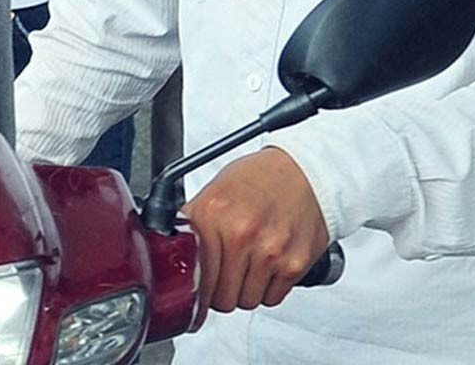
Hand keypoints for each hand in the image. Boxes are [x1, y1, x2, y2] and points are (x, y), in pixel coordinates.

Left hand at [184, 148, 330, 314]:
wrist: (303, 172)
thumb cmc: (258, 180)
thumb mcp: (213, 192)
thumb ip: (192, 224)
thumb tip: (171, 251)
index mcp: (213, 214)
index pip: (195, 276)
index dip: (196, 290)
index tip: (198, 292)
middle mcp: (240, 233)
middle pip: (221, 297)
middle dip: (220, 293)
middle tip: (224, 279)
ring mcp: (269, 251)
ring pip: (246, 301)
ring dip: (245, 291)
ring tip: (247, 267)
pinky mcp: (294, 264)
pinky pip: (272, 298)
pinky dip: (268, 289)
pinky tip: (267, 267)